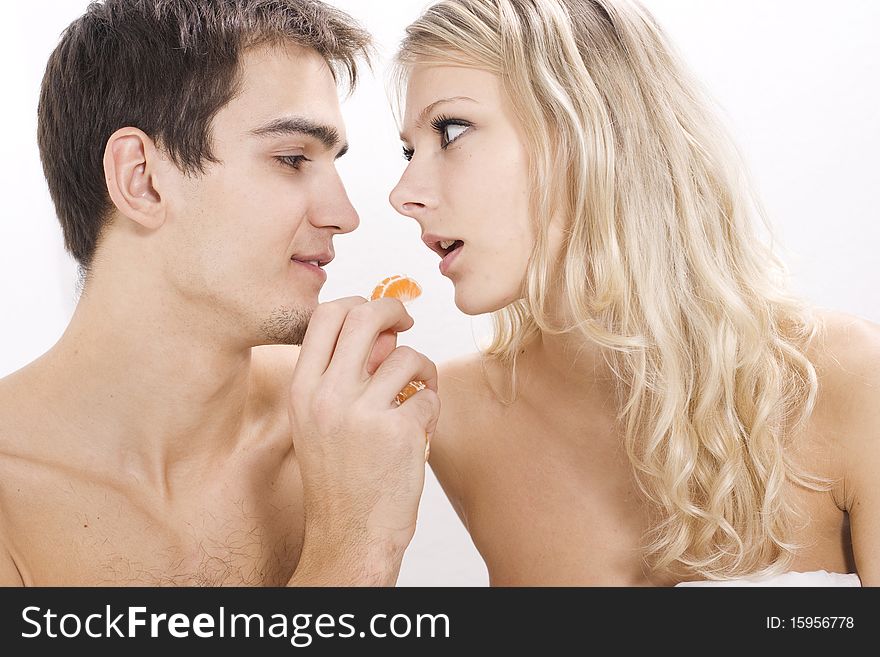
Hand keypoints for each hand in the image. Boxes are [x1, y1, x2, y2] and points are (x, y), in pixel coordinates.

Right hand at [287, 296, 439, 584]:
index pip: (326, 315)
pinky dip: (431, 408)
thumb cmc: (339, 476)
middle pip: (365, 315)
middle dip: (394, 309)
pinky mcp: (399, 431)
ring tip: (417, 395)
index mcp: (303, 389)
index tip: (379, 317)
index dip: (358, 303)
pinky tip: (419, 430)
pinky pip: (428, 395)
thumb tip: (386, 332)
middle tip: (407, 324)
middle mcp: (327, 395)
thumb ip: (346, 373)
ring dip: (422, 370)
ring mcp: (363, 412)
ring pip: (408, 356)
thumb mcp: (321, 420)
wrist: (349, 534)